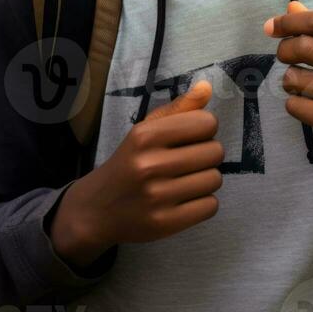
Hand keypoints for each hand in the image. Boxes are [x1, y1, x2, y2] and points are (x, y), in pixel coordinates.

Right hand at [49, 80, 223, 267]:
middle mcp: (150, 165)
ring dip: (206, 179)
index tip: (193, 137)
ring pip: (215, 179)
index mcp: (146, 135)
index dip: (205, 129)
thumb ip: (180, 108)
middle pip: (215, 152)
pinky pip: (210, 206)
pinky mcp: (164, 224)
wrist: (97, 209)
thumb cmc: (130, 161)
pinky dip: (204, 202)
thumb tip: (207, 87)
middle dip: (208, 155)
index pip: (206, 123)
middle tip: (190, 160)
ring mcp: (156, 197)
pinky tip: (186, 199)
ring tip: (187, 179)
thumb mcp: (147, 129)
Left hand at [264, 2, 312, 214]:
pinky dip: (295, 103)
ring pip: (296, 77)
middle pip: (304, 46)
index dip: (290, 21)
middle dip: (285, 49)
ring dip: (290, 79)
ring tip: (301, 83)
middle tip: (286, 55)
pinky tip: (309, 104)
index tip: (273, 26)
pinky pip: (296, 106)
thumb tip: (292, 8)